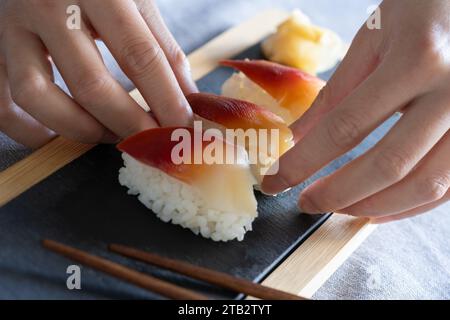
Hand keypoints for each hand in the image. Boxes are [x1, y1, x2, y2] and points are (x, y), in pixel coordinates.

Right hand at [0, 0, 195, 147]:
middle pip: (91, 85)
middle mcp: (48, 5)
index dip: (167, 100)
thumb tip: (187, 98)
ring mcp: (12, 26)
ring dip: (81, 129)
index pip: (140, 55)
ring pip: (38, 97)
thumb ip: (162, 46)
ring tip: (111, 136)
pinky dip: (31, 131)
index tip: (183, 129)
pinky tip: (62, 136)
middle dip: (130, 125)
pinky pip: (2, 103)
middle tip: (152, 143)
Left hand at [262, 0, 449, 222]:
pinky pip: (449, 186)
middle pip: (387, 165)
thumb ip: (337, 92)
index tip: (276, 181)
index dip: (303, 162)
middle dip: (337, 194)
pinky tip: (379, 206)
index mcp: (417, 60)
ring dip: (373, 206)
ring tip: (338, 207)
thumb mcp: (373, 40)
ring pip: (425, 185)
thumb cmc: (422, 11)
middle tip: (306, 202)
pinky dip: (410, 205)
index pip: (345, 127)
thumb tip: (298, 137)